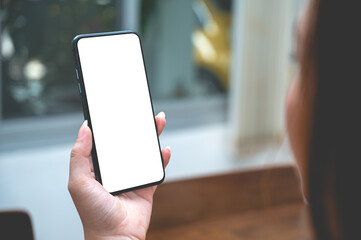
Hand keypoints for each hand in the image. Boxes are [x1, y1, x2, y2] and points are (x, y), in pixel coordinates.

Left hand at [68, 112, 170, 239]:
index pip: (105, 141)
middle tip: (140, 111)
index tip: (115, 110)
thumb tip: (84, 129)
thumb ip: (79, 155)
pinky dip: (162, 159)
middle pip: (127, 142)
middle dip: (135, 126)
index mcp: (97, 167)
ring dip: (151, 137)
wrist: (117, 237)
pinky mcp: (146, 185)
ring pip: (143, 152)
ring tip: (157, 121)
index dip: (110, 125)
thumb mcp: (78, 182)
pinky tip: (164, 150)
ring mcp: (131, 177)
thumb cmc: (94, 215)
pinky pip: (156, 169)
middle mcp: (115, 170)